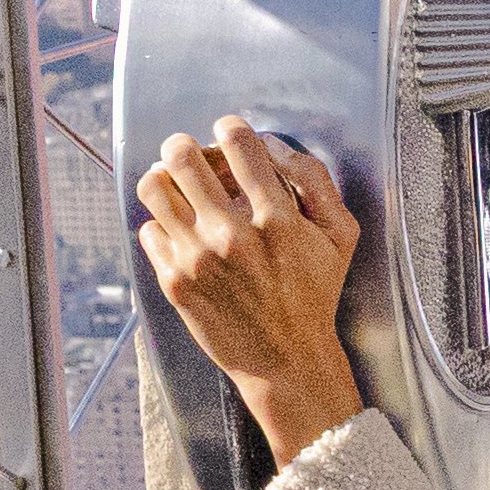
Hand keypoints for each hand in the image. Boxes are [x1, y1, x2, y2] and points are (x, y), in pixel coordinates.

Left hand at [131, 120, 371, 459]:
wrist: (287, 362)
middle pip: (181, 156)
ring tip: (177, 188)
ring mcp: (197, 260)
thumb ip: (316, 182)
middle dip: (184, 146)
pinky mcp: (174, 282)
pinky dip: (162, 225)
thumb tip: (275, 145)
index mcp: (276, 219)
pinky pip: (148, 229)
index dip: (230, 128)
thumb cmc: (314, 297)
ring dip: (165, 179)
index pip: (239, 142)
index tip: (229, 134)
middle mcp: (231, 236)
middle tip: (192, 155)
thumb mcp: (340, 237)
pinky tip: (182, 234)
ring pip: (153, 187)